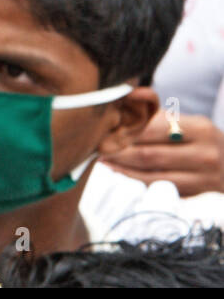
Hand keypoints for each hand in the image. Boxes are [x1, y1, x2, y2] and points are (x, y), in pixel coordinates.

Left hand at [101, 111, 223, 196]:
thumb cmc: (202, 139)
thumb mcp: (190, 123)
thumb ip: (159, 117)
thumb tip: (122, 106)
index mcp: (200, 129)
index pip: (154, 130)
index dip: (125, 129)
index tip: (103, 127)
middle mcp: (204, 154)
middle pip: (149, 154)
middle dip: (117, 150)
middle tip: (95, 144)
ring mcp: (202, 177)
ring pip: (151, 173)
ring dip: (121, 166)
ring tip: (101, 157)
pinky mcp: (195, 193)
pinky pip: (158, 185)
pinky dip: (134, 178)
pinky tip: (118, 170)